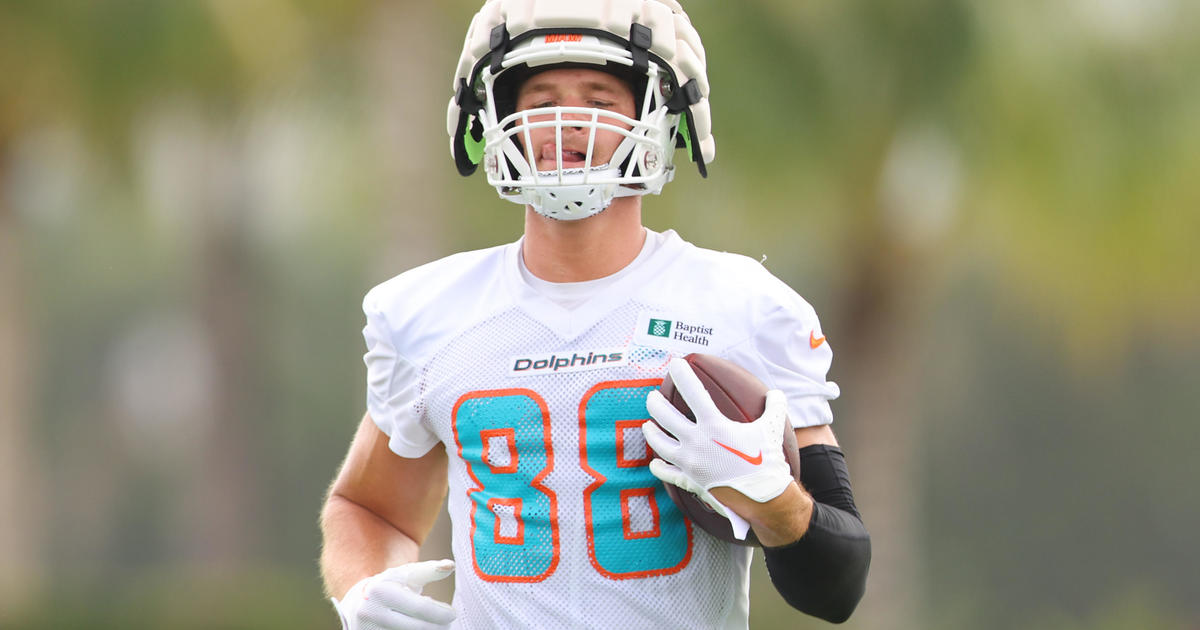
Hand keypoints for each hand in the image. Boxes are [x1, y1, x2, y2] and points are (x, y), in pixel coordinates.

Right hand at [333, 559, 455, 629]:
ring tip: (433, 625)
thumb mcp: (406, 575)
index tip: (452, 614)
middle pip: (417, 628)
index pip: (419, 608)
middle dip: (438, 627)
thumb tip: (451, 565)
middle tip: (447, 624)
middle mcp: (371, 613)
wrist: (356, 605)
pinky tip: (419, 628)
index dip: (440, 613)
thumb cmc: (389, 586)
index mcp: (380, 592)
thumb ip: (430, 570)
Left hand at [643, 358, 793, 517]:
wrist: (764, 500)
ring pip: (660, 444)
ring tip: (647, 425)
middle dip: (655, 403)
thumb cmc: (768, 462)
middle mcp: (696, 442)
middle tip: (652, 396)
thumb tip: (777, 394)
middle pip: (665, 417)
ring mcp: (690, 463)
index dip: (682, 374)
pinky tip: (655, 463)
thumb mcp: (772, 429)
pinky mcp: (690, 481)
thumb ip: (774, 407)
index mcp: (714, 425)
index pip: (693, 392)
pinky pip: (668, 473)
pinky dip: (659, 467)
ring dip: (651, 433)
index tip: (675, 364)